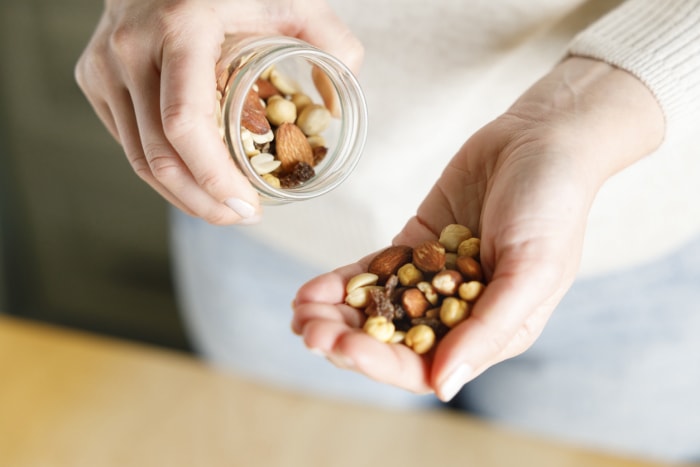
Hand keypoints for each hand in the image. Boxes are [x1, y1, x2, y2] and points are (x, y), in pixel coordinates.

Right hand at [75, 0, 362, 223]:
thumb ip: (331, 40)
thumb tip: (338, 105)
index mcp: (181, 30)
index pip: (185, 125)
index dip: (214, 178)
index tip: (249, 205)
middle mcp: (132, 51)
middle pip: (159, 157)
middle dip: (204, 202)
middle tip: (243, 216)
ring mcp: (105, 67)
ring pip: (139, 159)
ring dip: (183, 196)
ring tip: (223, 209)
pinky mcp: (94, 80)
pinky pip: (129, 142)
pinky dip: (164, 171)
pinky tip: (196, 180)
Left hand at [292, 57, 664, 399]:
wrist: (540, 138)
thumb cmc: (552, 205)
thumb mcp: (531, 270)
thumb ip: (489, 329)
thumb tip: (443, 387)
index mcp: (492, 331)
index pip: (425, 366)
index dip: (378, 363)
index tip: (340, 347)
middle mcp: (459, 311)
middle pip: (392, 342)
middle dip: (347, 339)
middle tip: (307, 329)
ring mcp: (433, 278)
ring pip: (377, 308)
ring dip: (336, 314)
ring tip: (299, 309)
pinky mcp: (415, 246)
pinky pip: (374, 270)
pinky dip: (342, 281)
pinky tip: (312, 287)